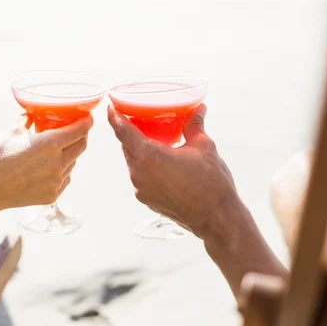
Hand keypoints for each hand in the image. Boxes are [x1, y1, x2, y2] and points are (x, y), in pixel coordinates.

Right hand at [0, 114, 92, 211]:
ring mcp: (56, 181)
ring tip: (60, 148)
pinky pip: (64, 179)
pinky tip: (51, 167)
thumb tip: (32, 114)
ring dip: (70, 154)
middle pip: (81, 147)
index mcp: (50, 144)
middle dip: (82, 136)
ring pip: (72, 164)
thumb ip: (27, 120)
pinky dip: (62, 170)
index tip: (88, 118)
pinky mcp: (52, 195)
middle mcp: (58, 163)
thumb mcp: (12, 131)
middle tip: (78, 130)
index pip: (79, 130)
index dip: (86, 122)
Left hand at [107, 104, 238, 238]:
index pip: (122, 131)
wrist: (216, 218)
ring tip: (154, 142)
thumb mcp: (203, 147)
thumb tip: (198, 109)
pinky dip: (146, 167)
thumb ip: (194, 125)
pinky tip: (161, 164)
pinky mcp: (145, 200)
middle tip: (138, 120)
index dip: (114, 117)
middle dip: (129, 133)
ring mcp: (140, 188)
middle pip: (126, 146)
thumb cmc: (211, 182)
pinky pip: (140, 177)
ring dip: (139, 151)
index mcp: (149, 155)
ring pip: (133, 162)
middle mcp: (138, 172)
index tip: (110, 107)